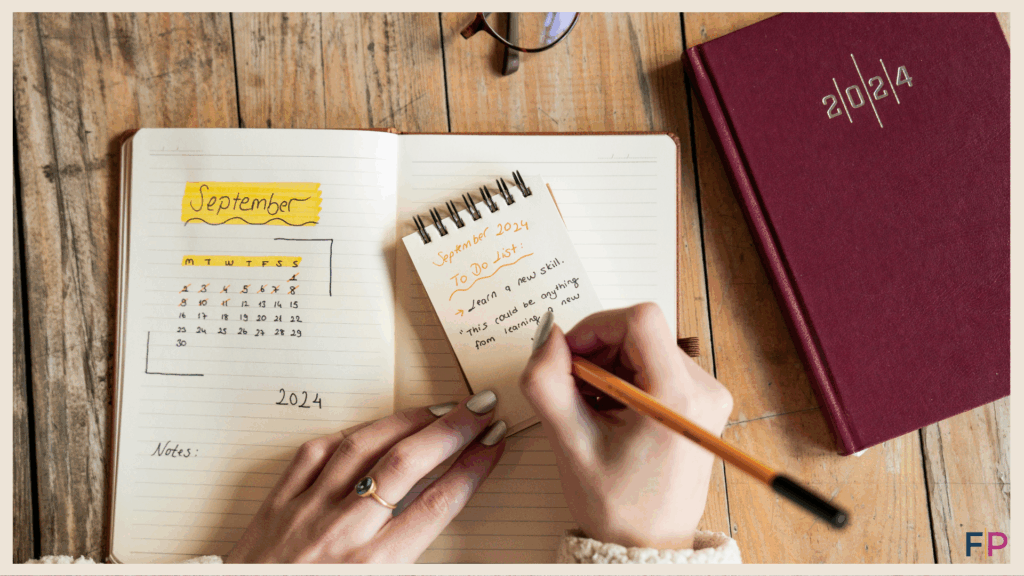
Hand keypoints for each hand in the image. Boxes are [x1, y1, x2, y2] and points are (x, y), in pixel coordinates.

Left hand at [226, 391, 506, 562]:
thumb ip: (404, 558)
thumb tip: (436, 512)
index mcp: (372, 567)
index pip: (437, 504)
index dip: (472, 468)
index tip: (493, 443)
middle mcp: (341, 533)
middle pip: (408, 464)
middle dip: (452, 430)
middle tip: (479, 407)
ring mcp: (306, 512)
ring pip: (363, 447)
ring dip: (406, 422)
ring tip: (436, 409)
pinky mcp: (276, 504)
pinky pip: (313, 454)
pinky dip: (345, 436)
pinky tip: (368, 430)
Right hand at [519, 304, 732, 549]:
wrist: (648, 544)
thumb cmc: (616, 505)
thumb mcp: (570, 443)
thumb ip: (548, 383)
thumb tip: (549, 336)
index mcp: (678, 398)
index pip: (639, 320)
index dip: (595, 328)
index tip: (569, 357)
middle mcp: (704, 390)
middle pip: (642, 332)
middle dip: (598, 352)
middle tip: (575, 392)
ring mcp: (707, 395)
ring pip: (646, 346)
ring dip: (609, 368)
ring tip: (593, 410)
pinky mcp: (701, 401)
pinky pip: (657, 364)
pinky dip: (624, 378)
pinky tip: (611, 413)